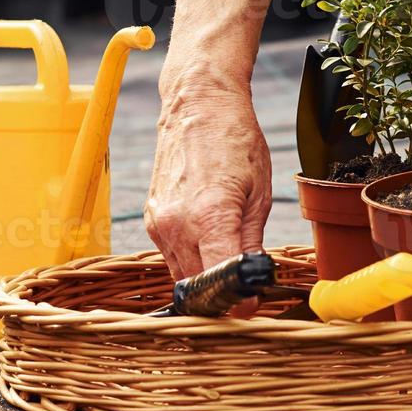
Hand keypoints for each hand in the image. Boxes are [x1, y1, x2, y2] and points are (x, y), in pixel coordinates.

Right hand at [144, 66, 270, 293]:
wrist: (198, 105)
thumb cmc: (235, 140)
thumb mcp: (259, 193)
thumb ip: (252, 244)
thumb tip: (254, 284)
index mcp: (208, 216)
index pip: (218, 281)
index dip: (237, 302)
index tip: (252, 306)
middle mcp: (176, 225)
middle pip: (197, 287)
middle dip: (221, 298)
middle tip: (246, 294)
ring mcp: (159, 224)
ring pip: (181, 276)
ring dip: (205, 282)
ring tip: (231, 270)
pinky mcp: (152, 220)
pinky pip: (172, 257)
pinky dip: (191, 262)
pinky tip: (211, 248)